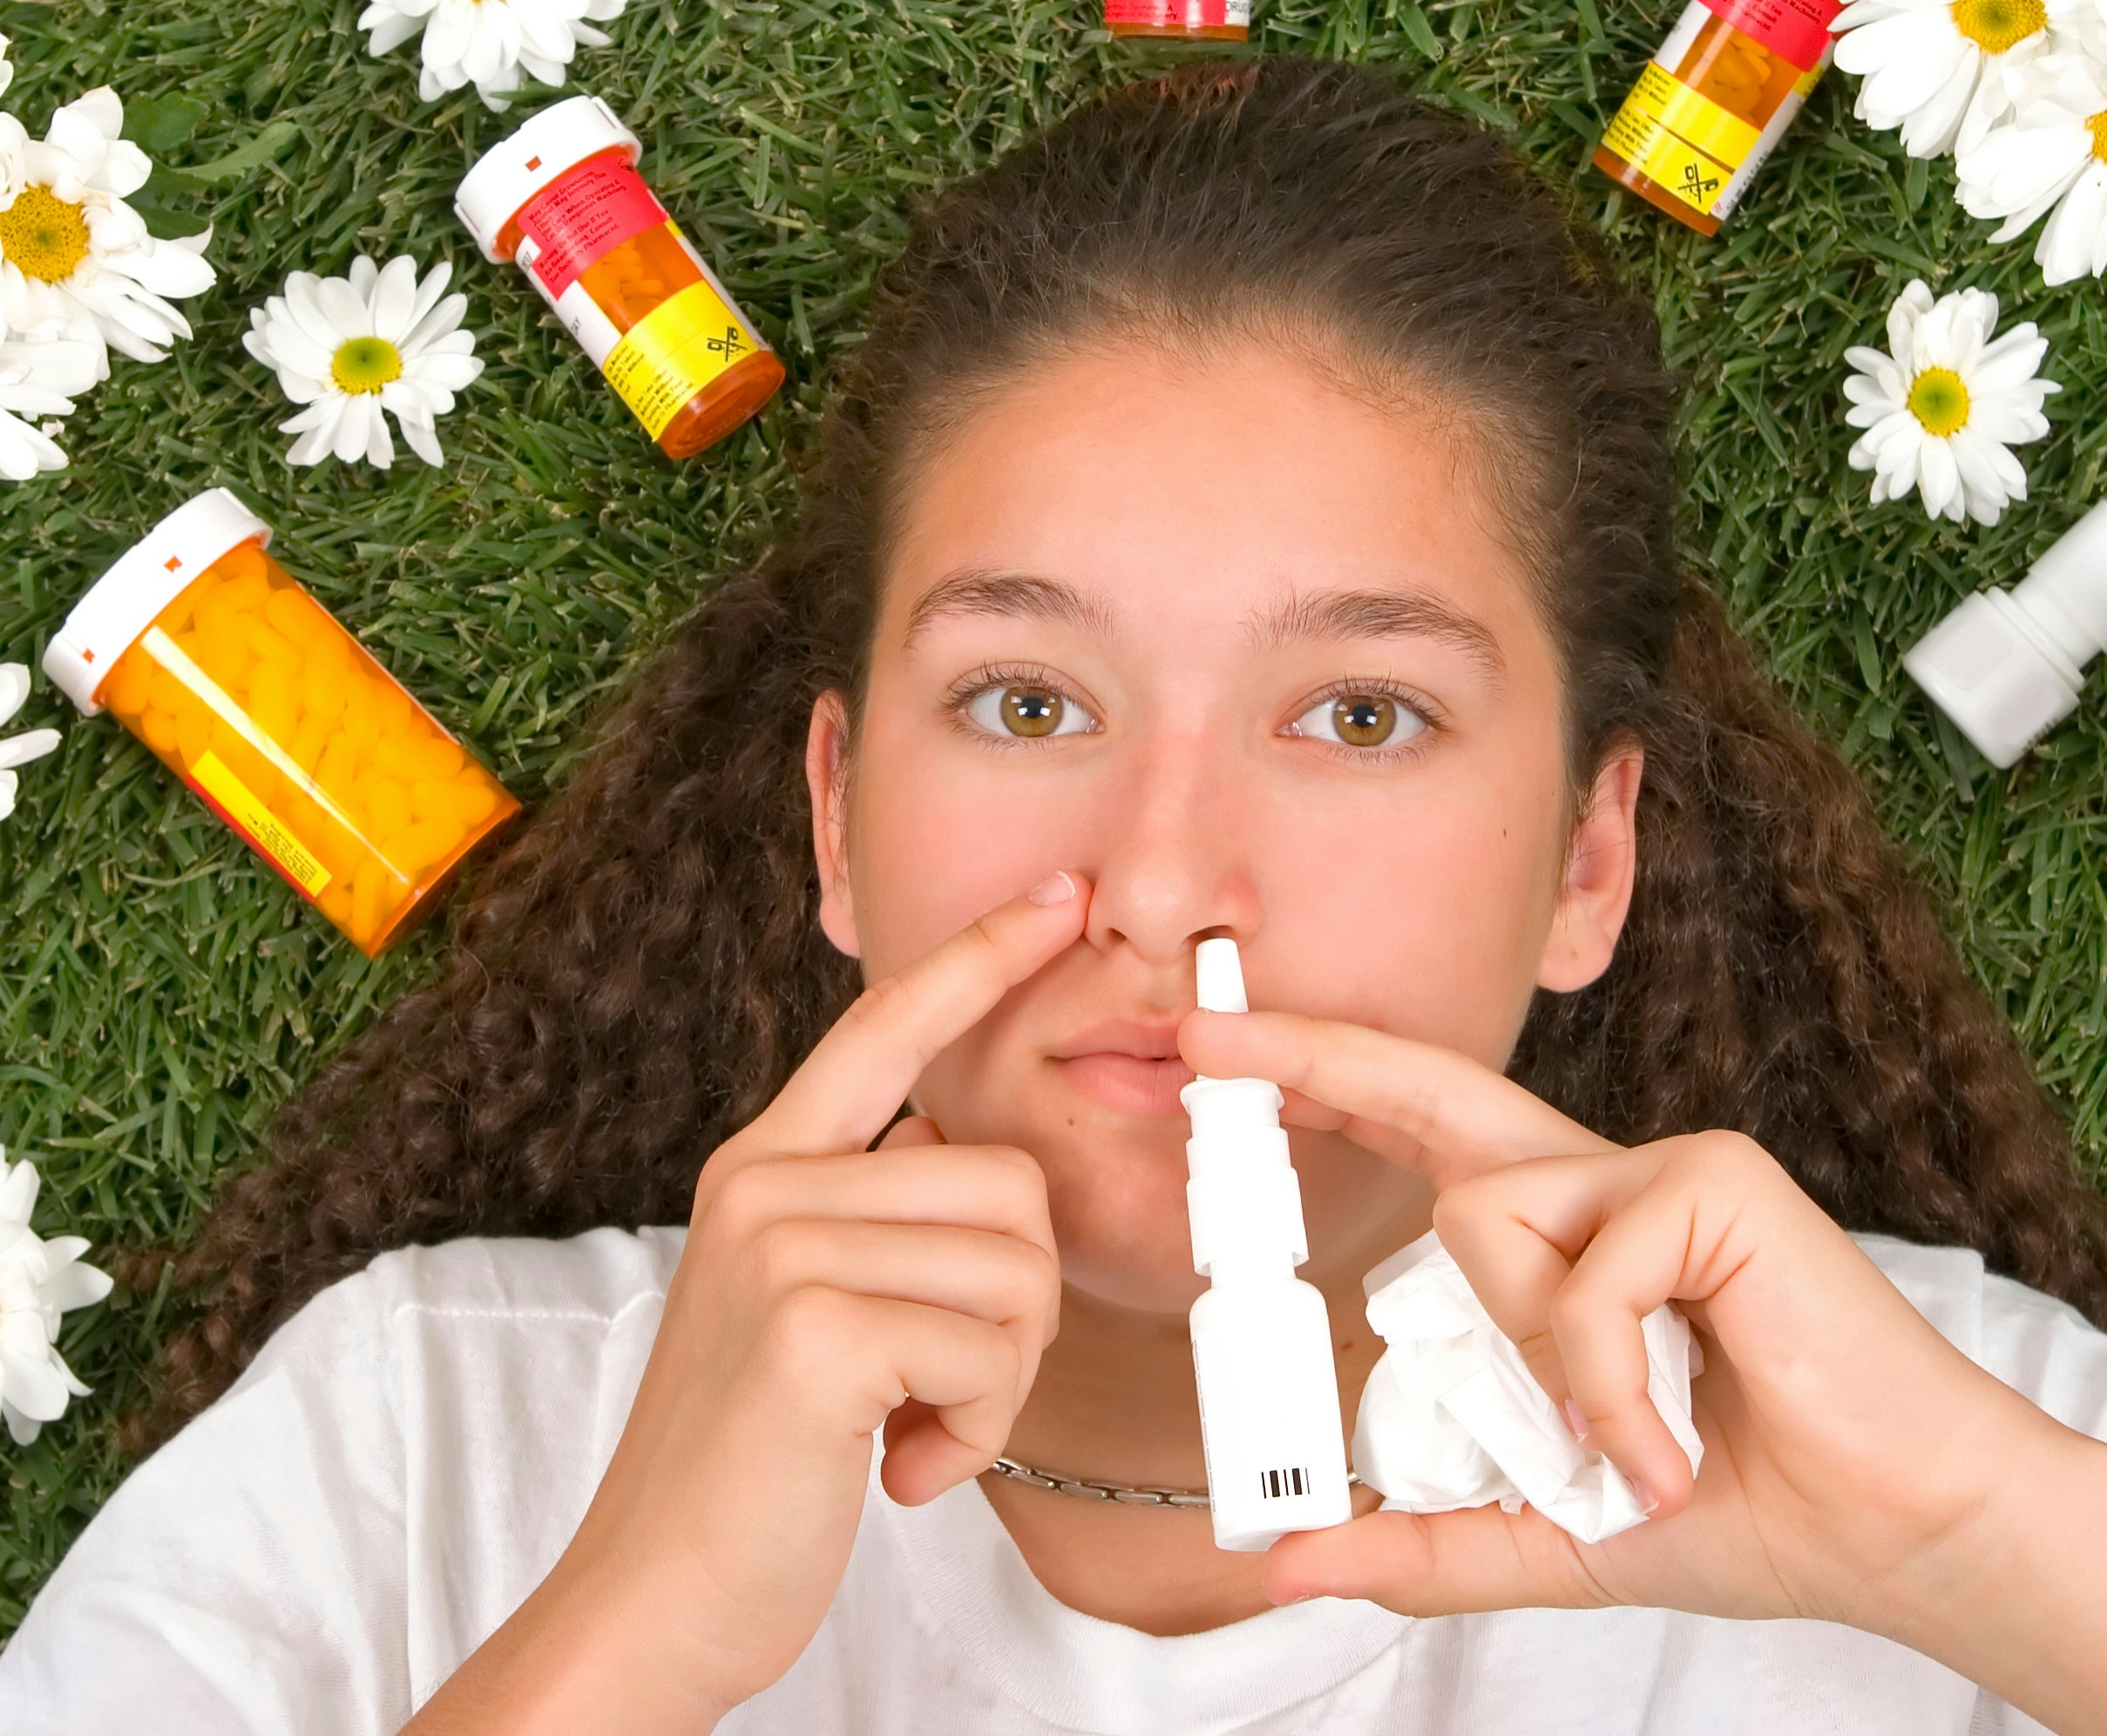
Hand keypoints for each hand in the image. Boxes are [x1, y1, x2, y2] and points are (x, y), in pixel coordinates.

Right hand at [408, 873, 1087, 1735]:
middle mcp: (766, 1183)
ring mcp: (783, 1249)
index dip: (984, 953)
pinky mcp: (815, 1330)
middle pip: (1011, 1182)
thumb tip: (968, 1149)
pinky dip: (973, 1431)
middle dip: (1019, 1311)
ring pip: (1017, 1272)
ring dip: (996, 1382)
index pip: (889, 1025)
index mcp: (765, 1164)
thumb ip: (871, 1214)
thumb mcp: (799, 1301)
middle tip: (939, 1389)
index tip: (1062, 896)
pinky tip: (897, 1469)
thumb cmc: (752, 1462)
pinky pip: (987, 1352)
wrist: (653, 1600)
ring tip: (909, 1429)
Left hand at [1177, 1004, 2068, 1634]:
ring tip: (1629, 1444)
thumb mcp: (1549, 1532)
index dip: (1333, 1087)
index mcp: (1564, 1240)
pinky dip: (1609, 1388)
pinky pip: (1585, 1277)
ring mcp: (1658, 1169)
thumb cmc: (1744, 1508)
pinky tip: (1670, 1446)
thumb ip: (1423, 1541)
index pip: (1426, 1142)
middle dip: (1316, 1054)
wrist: (1903, 1533)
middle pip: (1435, 1094)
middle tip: (1203, 1036)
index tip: (1226, 1060)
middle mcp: (1598, 1185)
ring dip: (1538, 1363)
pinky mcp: (1713, 1182)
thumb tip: (1284, 1563)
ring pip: (1487, 1215)